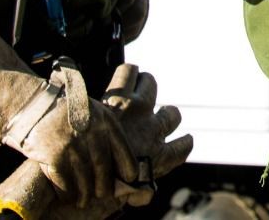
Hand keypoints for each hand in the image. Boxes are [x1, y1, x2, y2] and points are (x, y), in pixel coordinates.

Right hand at [5, 62, 138, 207]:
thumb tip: (112, 155)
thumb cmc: (61, 109)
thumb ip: (102, 127)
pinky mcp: (55, 156)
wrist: (31, 104)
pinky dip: (67, 194)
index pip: (122, 148)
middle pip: (103, 168)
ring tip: (83, 200)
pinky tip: (68, 197)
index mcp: (104, 119)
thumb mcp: (89, 108)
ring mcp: (74, 145)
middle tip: (103, 194)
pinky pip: (65, 183)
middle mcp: (92, 133)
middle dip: (104, 186)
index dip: (127, 166)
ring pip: (85, 179)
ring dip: (85, 194)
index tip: (129, 178)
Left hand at [100, 63, 193, 206]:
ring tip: (136, 89)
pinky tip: (125, 76)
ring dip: (145, 86)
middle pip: (173, 114)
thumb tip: (147, 196)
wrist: (84, 171)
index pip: (183, 147)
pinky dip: (128, 73)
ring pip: (152, 85)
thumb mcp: (130, 195)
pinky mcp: (121, 98)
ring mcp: (139, 111)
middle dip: (165, 115)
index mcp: (160, 157)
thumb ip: (142, 193)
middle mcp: (154, 129)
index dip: (184, 143)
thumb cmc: (105, 189)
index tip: (182, 141)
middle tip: (151, 118)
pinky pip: (130, 72)